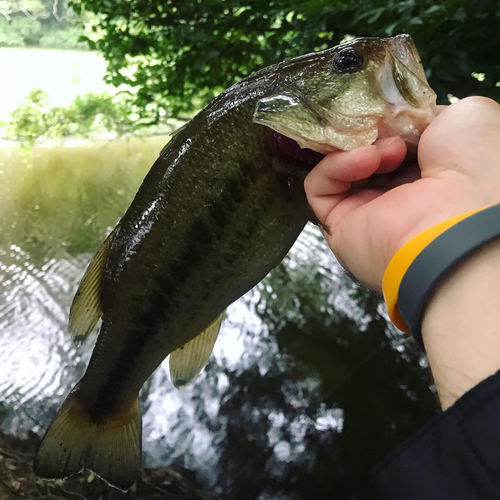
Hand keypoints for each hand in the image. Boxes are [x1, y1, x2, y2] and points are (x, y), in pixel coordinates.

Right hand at [305, 96, 499, 290]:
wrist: (458, 224)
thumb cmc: (475, 171)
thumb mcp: (468, 118)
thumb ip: (428, 114)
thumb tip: (400, 121)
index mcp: (430, 174)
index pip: (394, 141)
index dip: (389, 120)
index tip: (393, 110)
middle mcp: (397, 195)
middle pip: (362, 151)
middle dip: (369, 131)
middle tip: (384, 125)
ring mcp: (365, 211)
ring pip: (338, 167)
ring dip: (357, 147)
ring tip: (387, 149)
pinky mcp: (338, 225)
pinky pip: (319, 187)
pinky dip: (335, 167)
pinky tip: (366, 160)